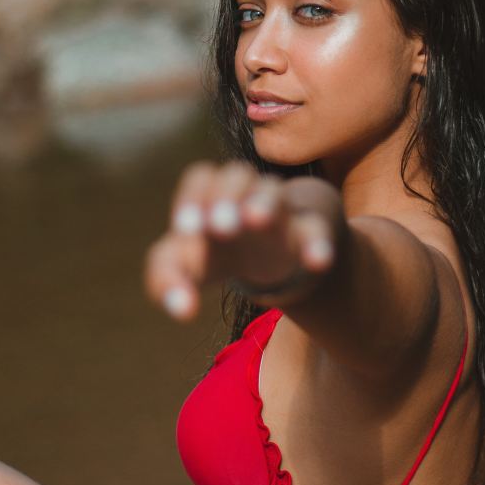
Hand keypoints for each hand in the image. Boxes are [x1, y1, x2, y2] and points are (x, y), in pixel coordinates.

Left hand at [143, 160, 339, 320]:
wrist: (273, 254)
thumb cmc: (217, 254)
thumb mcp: (186, 266)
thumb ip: (167, 282)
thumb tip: (182, 309)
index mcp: (210, 197)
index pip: (200, 179)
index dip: (191, 198)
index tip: (185, 229)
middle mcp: (245, 195)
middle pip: (237, 175)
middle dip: (225, 197)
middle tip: (220, 226)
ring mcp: (279, 211)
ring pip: (274, 192)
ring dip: (264, 203)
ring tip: (256, 220)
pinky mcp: (309, 232)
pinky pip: (316, 230)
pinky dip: (317, 244)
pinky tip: (317, 261)